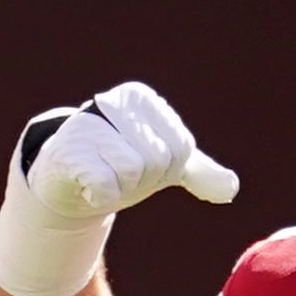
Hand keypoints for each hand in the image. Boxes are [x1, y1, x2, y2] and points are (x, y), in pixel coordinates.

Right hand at [0, 81, 237, 295]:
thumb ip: (199, 172)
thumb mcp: (162, 166)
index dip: (165, 170)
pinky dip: (100, 195)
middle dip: (143, 180)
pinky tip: (87, 185)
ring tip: (102, 175)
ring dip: (121, 187)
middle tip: (118, 172)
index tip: (139, 164)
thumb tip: (230, 189)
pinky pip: (105, 183)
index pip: (181, 148)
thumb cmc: (116, 166)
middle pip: (159, 159)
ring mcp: (87, 124)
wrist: (65, 182)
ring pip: (134, 170)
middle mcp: (114, 101)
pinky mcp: (67, 150)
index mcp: (143, 100)